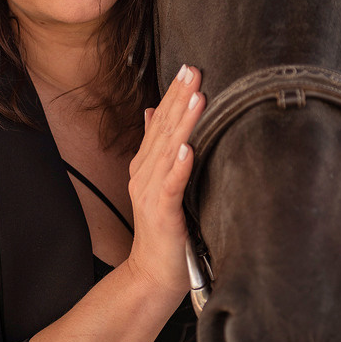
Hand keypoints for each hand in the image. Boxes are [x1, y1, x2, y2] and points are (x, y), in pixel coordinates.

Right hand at [126, 64, 205, 298]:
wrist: (153, 272)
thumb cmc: (165, 229)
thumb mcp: (159, 183)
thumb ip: (155, 147)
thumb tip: (150, 111)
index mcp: (145, 165)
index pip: (159, 122)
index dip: (173, 94)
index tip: (188, 68)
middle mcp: (144, 174)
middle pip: (162, 129)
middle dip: (179, 98)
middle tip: (193, 70)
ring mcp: (150, 193)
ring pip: (168, 151)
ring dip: (182, 123)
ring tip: (196, 97)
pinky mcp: (162, 213)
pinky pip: (170, 186)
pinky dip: (178, 166)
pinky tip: (187, 148)